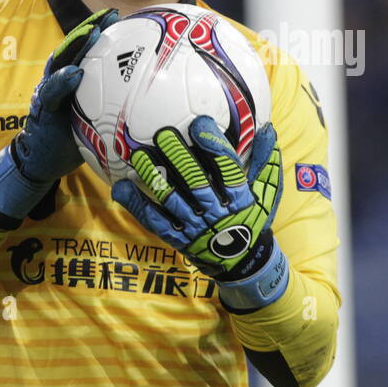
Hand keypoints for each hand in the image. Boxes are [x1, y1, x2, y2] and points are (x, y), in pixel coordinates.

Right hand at [0, 7, 118, 227]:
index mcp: (74, 79)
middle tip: (109, 15)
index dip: (102, 30)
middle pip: (74, 47)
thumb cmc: (75, 136)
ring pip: (61, 62)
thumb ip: (114, 103)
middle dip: (90, 28)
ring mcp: (49, 92)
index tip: (121, 16)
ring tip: (92, 32)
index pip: (89, 50)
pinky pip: (52, 93)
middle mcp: (59, 79)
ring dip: (76, 46)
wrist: (43, 160)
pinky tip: (74, 73)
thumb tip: (152, 100)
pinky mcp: (42, 109)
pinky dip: (62, 81)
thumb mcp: (97, 118)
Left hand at [112, 116, 289, 309]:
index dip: (213, 145)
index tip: (199, 123)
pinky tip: (121, 187)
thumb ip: (265, 161)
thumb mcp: (267, 193)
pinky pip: (153, 220)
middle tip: (163, 134)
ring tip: (140, 155)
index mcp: (240, 199)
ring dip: (154, 176)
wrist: (244, 263)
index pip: (226, 169)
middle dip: (179, 157)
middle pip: (195, 182)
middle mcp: (216, 212)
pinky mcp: (177, 237)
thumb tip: (266, 128)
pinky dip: (136, 204)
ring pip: (171, 199)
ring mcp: (194, 226)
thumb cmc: (254, 220)